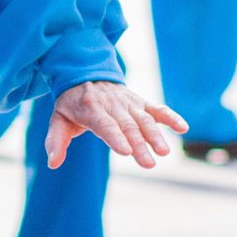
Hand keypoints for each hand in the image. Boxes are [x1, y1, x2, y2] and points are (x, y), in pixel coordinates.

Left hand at [47, 80, 186, 168]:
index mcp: (90, 108)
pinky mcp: (140, 101)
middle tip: (149, 164)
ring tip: (164, 152)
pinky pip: (157, 108)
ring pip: (144, 119)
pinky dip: (170, 116)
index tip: (126, 151)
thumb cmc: (72, 103)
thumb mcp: (58, 119)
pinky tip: (183, 127)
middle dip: (139, 145)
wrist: (86, 73)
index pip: (105, 124)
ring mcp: (128, 102)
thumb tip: (53, 163)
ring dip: (155, 135)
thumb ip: (56, 141)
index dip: (115, 137)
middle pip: (128, 126)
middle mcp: (112, 104)